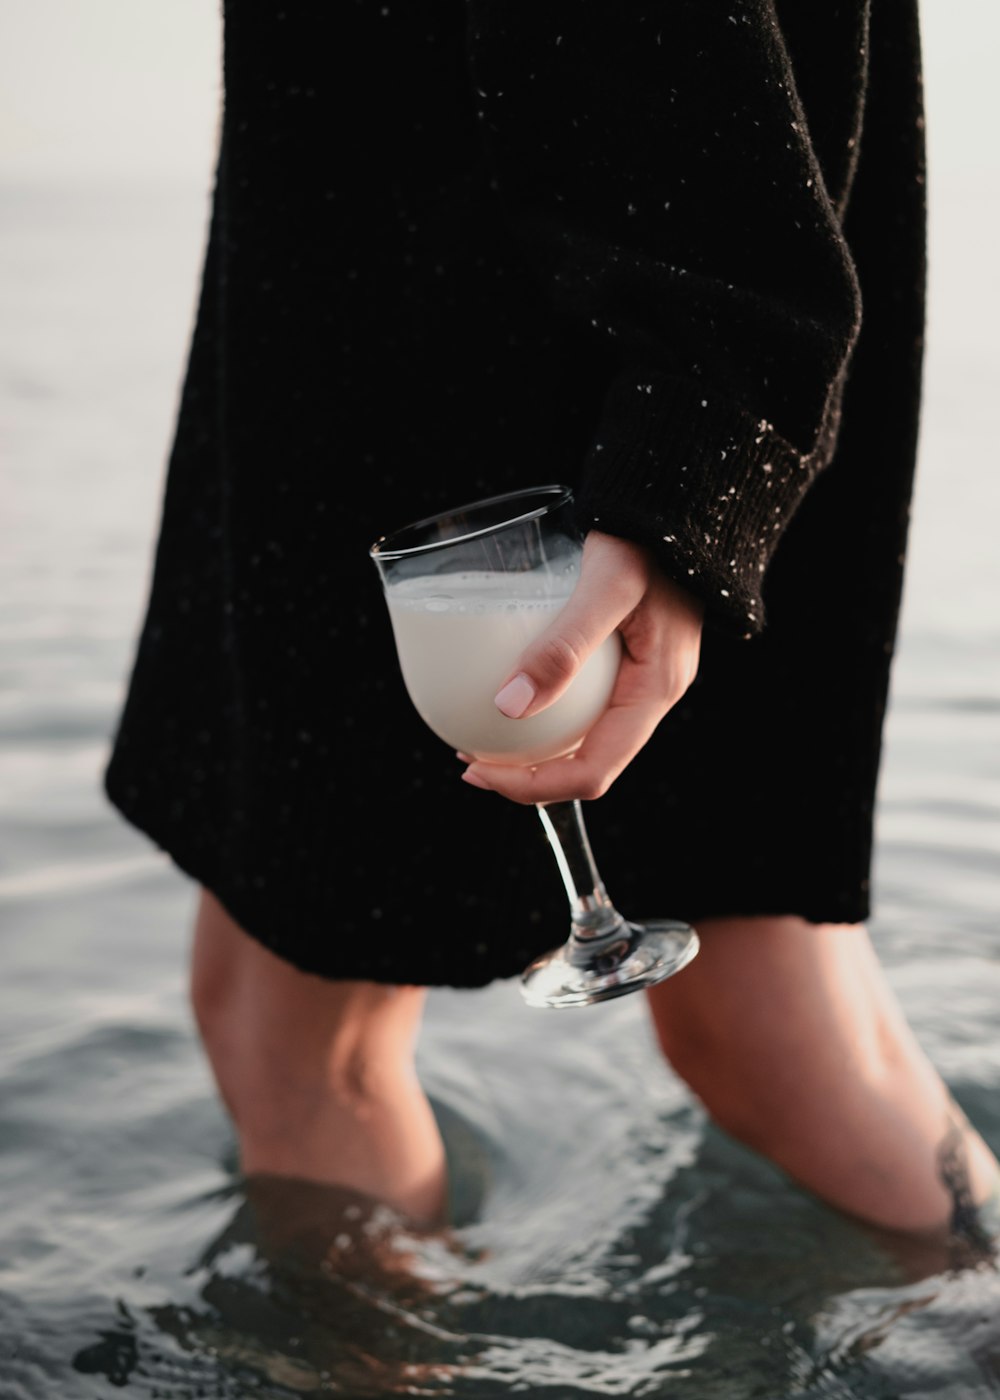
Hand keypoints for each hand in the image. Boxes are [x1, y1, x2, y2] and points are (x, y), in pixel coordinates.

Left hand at [460, 531, 703, 803]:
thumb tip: (508, 706)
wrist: (674, 497)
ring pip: (583, 736)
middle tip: (470, 760)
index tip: (480, 773)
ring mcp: (639, 675)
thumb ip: (563, 646)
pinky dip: (544, 711)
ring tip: (481, 735)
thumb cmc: (646, 536)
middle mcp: (650, 693)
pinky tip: (511, 692)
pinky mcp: (624, 654)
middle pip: (586, 763)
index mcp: (655, 690)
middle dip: (526, 774)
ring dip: (533, 748)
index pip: (594, 772)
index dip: (533, 786)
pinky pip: (583, 703)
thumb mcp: (605, 588)